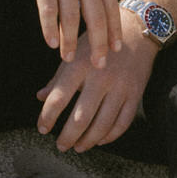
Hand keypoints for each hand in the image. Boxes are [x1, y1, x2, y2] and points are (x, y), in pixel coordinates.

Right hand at [9, 0, 120, 66]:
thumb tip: (97, 0)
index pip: (110, 6)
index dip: (114, 30)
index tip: (116, 50)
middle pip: (96, 17)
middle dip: (99, 44)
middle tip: (99, 65)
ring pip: (71, 17)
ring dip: (71, 41)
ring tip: (68, 58)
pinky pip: (48, 8)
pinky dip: (50, 28)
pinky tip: (51, 42)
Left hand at [37, 28, 156, 152]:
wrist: (136, 30)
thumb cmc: (98, 42)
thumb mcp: (75, 53)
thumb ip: (58, 77)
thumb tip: (40, 97)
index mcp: (80, 66)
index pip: (59, 97)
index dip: (47, 117)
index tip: (42, 128)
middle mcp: (100, 78)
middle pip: (81, 117)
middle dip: (68, 136)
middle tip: (60, 146)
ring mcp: (120, 88)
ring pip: (103, 124)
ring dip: (88, 141)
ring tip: (78, 147)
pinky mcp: (135, 94)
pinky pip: (122, 123)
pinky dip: (110, 136)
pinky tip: (100, 140)